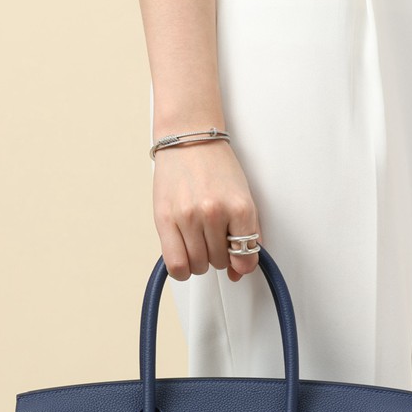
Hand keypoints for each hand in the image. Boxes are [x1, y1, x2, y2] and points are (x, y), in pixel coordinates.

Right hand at [152, 139, 262, 281]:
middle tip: (214, 236)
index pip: (245, 256)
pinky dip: (182, 268)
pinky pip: (175, 264)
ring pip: (198, 266)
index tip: (237, 259)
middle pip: (220, 263)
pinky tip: (185, 254)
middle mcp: (214, 213)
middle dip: (218, 255)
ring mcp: (188, 217)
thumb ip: (246, 235)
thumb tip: (238, 272)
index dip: (242, 263)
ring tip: (199, 239)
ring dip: (200, 259)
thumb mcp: (242, 197)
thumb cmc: (215, 167)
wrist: (189, 139)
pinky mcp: (165, 220)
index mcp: (239, 207)